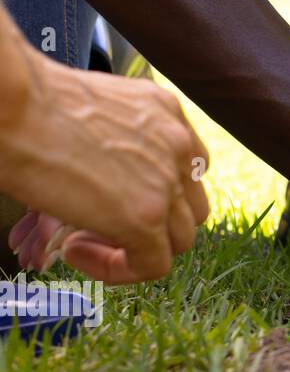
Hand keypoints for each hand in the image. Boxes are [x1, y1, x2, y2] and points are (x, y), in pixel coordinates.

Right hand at [0, 47, 209, 282]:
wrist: (11, 105)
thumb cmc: (27, 102)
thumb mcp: (91, 110)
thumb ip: (115, 139)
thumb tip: (101, 174)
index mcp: (166, 111)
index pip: (186, 169)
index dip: (154, 195)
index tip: (105, 199)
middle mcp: (178, 142)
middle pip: (189, 206)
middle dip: (151, 225)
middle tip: (94, 225)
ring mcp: (168, 180)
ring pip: (178, 240)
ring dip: (132, 249)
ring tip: (78, 240)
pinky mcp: (146, 215)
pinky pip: (152, 264)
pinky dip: (116, 269)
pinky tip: (72, 251)